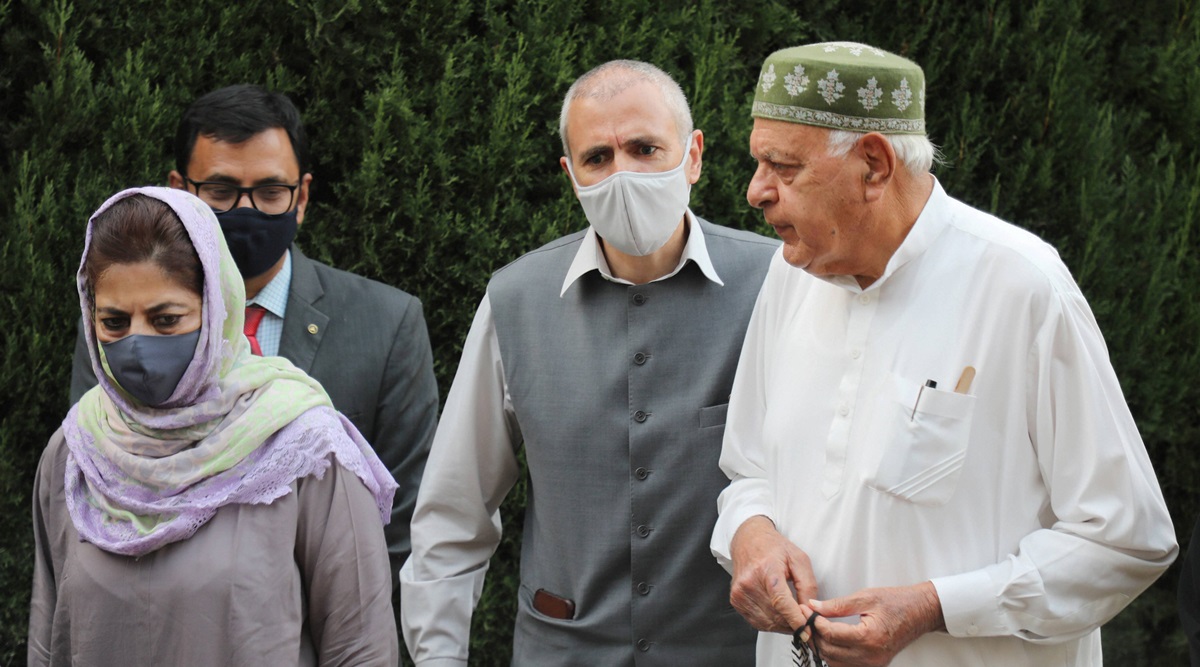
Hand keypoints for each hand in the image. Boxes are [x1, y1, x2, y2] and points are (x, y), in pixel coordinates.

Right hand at [728, 515, 817, 633]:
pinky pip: (757, 622)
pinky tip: (779, 615)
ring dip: (783, 626)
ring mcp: (740, 593)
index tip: (807, 631)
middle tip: (805, 624)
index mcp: (767, 570)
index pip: (781, 602)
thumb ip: (807, 586)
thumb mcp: (799, 560)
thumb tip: (809, 611)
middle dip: (793, 624)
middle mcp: (749, 582)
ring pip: (767, 622)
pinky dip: (771, 623)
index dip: (795, 619)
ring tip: (793, 619)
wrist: (748, 541)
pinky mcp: (735, 601)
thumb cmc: (775, 548)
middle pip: (775, 615)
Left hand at [805, 582, 944, 666]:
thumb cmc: (897, 602)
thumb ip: (837, 605)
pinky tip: (830, 640)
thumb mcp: (865, 597)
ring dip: (822, 646)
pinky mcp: (874, 665)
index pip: (830, 634)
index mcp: (869, 637)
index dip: (813, 621)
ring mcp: (873, 664)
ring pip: (834, 662)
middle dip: (814, 634)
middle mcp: (871, 656)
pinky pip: (846, 665)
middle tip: (806, 618)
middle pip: (829, 651)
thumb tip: (813, 606)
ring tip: (816, 628)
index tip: (805, 610)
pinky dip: (834, 655)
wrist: (920, 612)